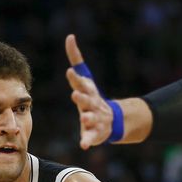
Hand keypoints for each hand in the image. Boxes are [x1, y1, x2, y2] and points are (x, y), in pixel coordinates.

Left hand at [65, 34, 111, 148]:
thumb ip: (76, 58)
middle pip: (87, 100)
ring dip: (88, 118)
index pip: (81, 83)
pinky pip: (92, 137)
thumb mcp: (85, 78)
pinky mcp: (97, 132)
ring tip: (84, 118)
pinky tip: (84, 145)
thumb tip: (69, 36)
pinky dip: (88, 141)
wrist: (113, 119)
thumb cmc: (92, 96)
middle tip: (75, 95)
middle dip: (82, 98)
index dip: (76, 79)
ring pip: (92, 118)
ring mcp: (96, 118)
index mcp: (88, 90)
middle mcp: (93, 103)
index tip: (69, 73)